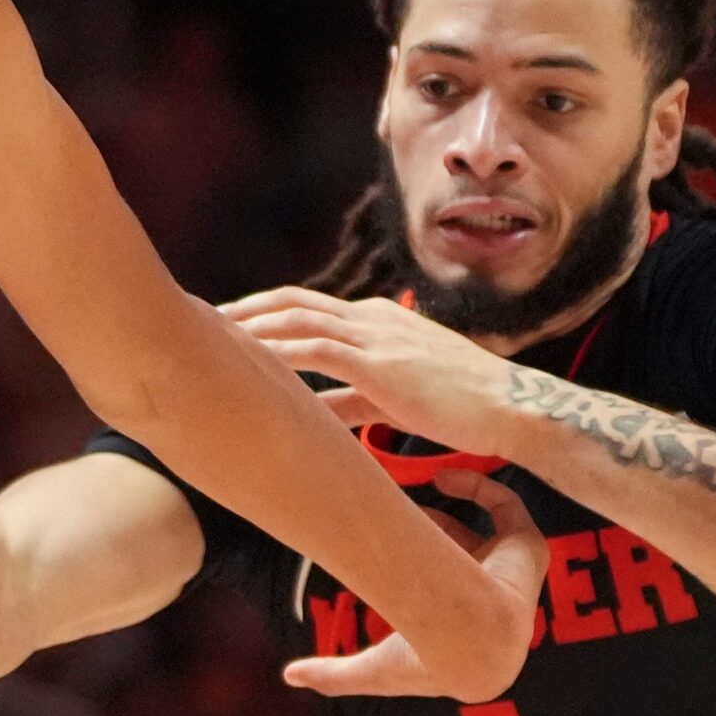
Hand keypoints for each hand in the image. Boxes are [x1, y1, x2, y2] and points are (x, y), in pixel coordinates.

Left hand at [221, 288, 519, 455]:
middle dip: (245, 310)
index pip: (309, 306)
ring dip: (249, 327)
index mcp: (378, 320)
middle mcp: (373, 318)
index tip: (229, 324)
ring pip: (297, 319)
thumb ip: (353, 399)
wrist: (513, 408)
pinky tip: (247, 363)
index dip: (265, 312)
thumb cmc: (463, 407)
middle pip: (292, 302)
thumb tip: (317, 413)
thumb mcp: (397, 396)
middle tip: (203, 322)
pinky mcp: (380, 364)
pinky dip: (276, 352)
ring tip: (209, 338)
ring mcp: (376, 337)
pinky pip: (315, 351)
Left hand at [282, 471, 545, 699]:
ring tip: (411, 494)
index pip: (440, 587)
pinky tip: (443, 476)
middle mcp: (488, 594)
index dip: (414, 566)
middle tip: (393, 511)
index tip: (381, 546)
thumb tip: (287, 676)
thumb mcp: (370, 671)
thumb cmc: (427, 662)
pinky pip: (507, 505)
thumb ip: (331, 675)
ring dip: (443, 514)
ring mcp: (510, 569)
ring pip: (479, 529)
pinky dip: (478, 486)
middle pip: (457, 551)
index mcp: (459, 621)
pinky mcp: (526, 546)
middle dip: (428, 532)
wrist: (473, 647)